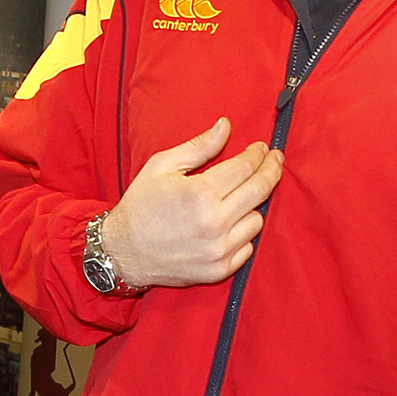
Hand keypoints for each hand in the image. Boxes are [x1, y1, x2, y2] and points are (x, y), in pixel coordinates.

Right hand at [102, 118, 282, 288]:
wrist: (122, 252)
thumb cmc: (140, 206)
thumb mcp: (162, 166)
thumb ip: (198, 146)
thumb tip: (225, 126)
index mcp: (200, 193)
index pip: (245, 167)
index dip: (257, 154)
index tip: (261, 148)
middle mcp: (214, 223)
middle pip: (260, 190)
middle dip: (271, 170)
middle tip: (274, 160)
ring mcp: (218, 249)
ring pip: (257, 220)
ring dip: (253, 205)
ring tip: (240, 197)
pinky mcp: (219, 269)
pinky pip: (248, 247)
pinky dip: (243, 233)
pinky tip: (231, 224)